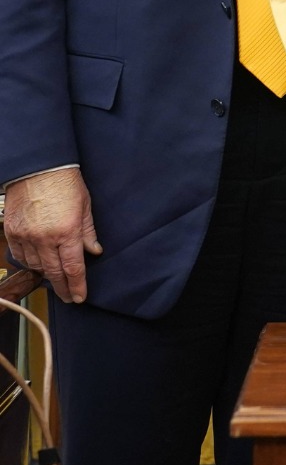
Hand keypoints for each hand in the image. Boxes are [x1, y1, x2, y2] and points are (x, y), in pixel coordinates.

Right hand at [2, 167, 101, 302]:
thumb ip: (88, 232)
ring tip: (56, 277)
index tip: (80, 297)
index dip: (77, 285)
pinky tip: (37, 263)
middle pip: (54, 272)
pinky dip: (30, 262)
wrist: (39, 167)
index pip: (73, 267)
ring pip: (36, 266)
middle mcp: (46, 238)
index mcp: (68, 231)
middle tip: (68, 296)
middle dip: (62, 287)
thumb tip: (94, 251)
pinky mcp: (12, 232)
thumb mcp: (85, 205)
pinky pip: (20, 255)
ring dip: (47, 273)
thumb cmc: (66, 183)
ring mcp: (26, 236)